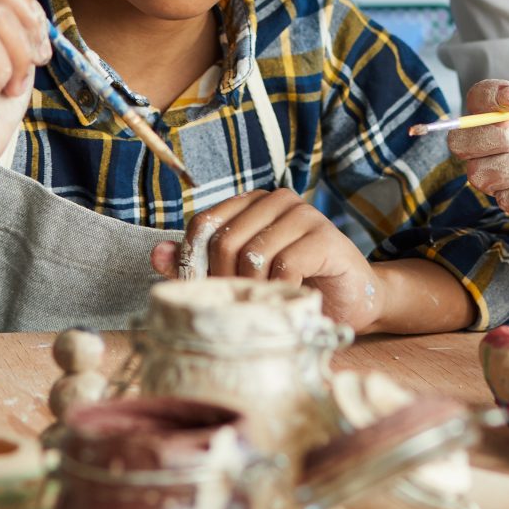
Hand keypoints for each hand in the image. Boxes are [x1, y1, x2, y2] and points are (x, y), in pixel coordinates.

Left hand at [151, 189, 380, 329]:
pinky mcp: (324, 236)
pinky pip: (284, 265)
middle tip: (238, 307)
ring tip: (265, 305)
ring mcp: (303, 214)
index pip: (203, 224)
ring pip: (252, 254)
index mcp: (250, 203)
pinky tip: (289, 300)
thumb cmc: (292, 288)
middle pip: (224, 240)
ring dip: (253, 291)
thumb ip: (200, 265)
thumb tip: (157, 254)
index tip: (203, 295)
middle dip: (224, 282)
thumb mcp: (241, 278)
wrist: (352, 301)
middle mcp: (276, 200)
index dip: (195, 263)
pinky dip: (280, 291)